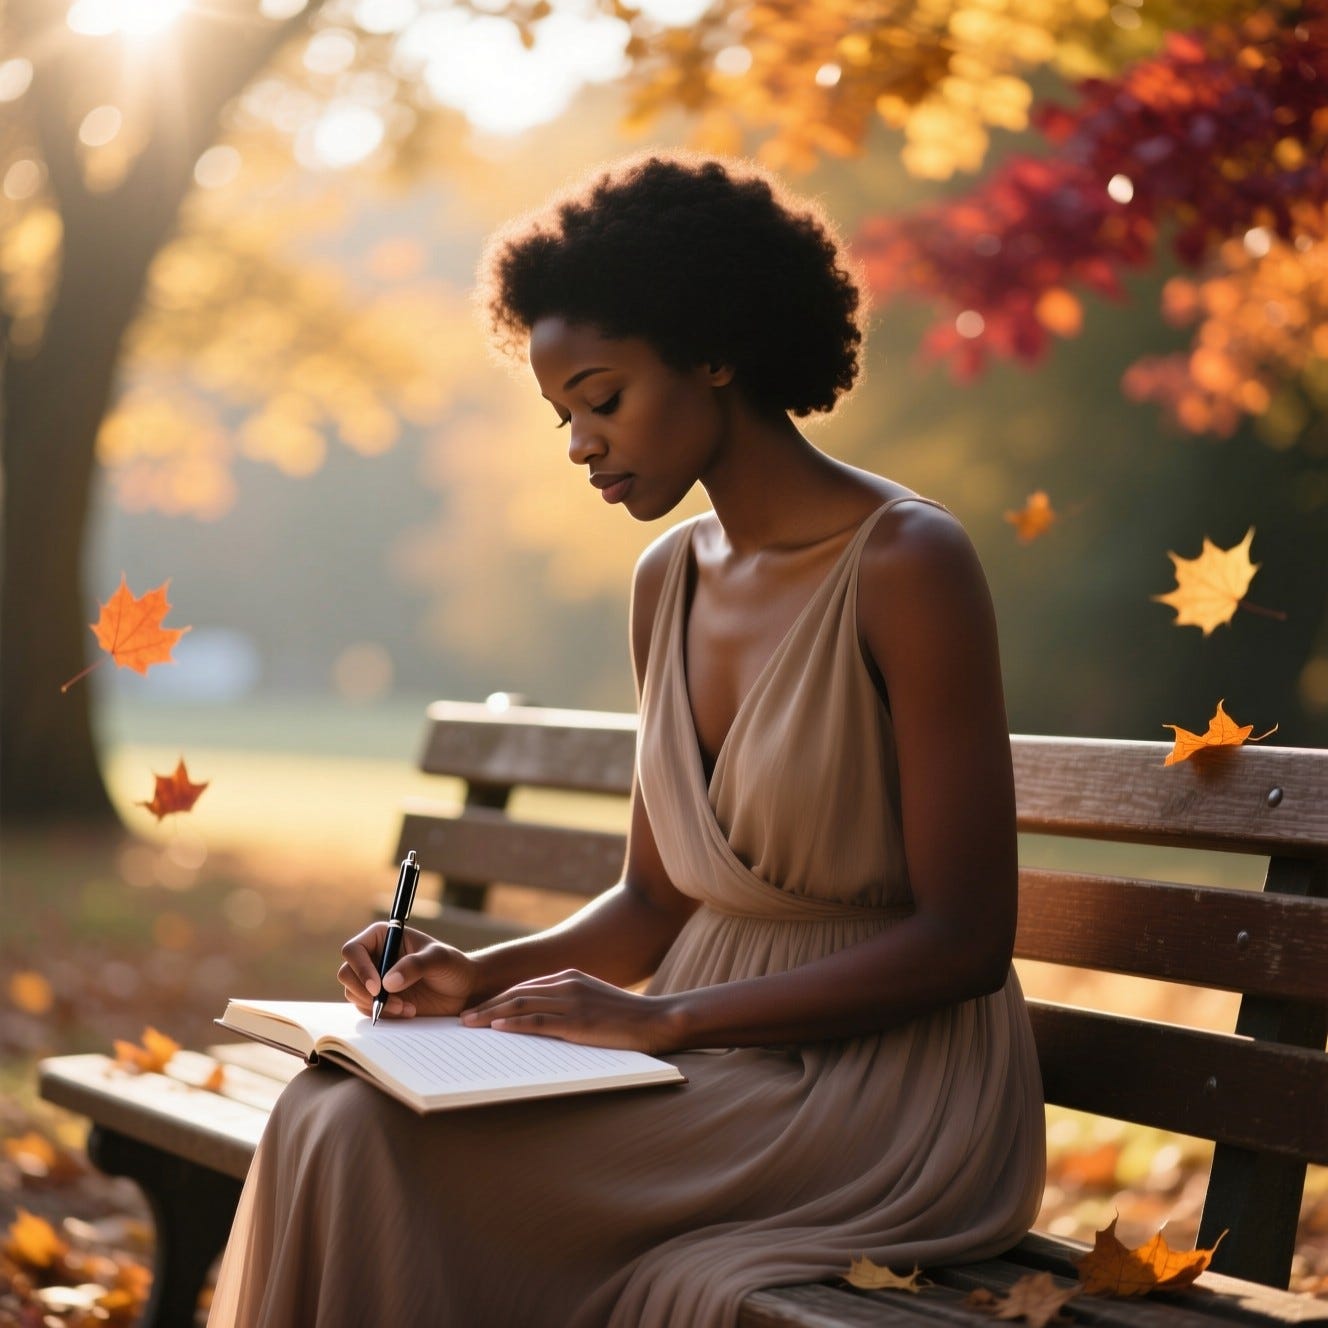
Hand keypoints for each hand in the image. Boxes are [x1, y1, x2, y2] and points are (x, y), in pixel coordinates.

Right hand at [339, 924, 475, 1019]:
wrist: (464, 990)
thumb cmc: (453, 966)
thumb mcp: (439, 960)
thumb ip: (415, 966)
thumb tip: (387, 982)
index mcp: (383, 937)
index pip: (353, 950)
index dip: (360, 968)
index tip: (377, 986)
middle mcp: (374, 957)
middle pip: (347, 974)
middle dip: (364, 992)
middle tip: (389, 1001)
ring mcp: (375, 979)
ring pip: (354, 994)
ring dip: (377, 1005)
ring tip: (407, 1007)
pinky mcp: (380, 1000)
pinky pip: (365, 1009)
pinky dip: (383, 1014)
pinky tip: (408, 1011)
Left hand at [461, 970, 680, 1053]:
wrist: (656, 1020)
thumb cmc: (625, 1017)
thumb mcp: (593, 1001)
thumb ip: (567, 1004)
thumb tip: (538, 1020)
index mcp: (570, 976)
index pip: (524, 986)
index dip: (498, 998)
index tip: (478, 1009)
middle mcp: (567, 984)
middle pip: (516, 993)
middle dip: (486, 1006)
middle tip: (463, 1019)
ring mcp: (572, 1002)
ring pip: (520, 1005)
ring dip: (491, 1015)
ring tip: (470, 1025)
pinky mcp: (577, 1022)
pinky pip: (537, 1021)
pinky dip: (513, 1024)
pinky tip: (496, 1028)